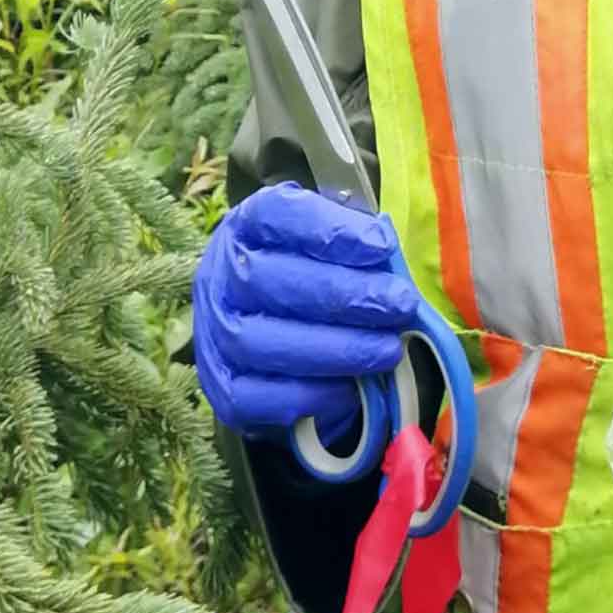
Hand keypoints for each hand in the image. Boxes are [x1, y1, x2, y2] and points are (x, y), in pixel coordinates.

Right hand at [190, 183, 425, 452]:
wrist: (275, 322)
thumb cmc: (315, 272)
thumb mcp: (335, 241)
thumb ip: (360, 243)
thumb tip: (390, 259)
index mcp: (249, 227)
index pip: (276, 215)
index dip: (328, 231)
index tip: (380, 246)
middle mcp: (220, 276)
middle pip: (265, 280)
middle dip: (341, 295)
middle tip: (400, 305)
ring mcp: (213, 333)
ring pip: (256, 342)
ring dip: (331, 350)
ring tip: (386, 351)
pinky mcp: (220, 387)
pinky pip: (251, 397)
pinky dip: (305, 395)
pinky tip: (349, 389)